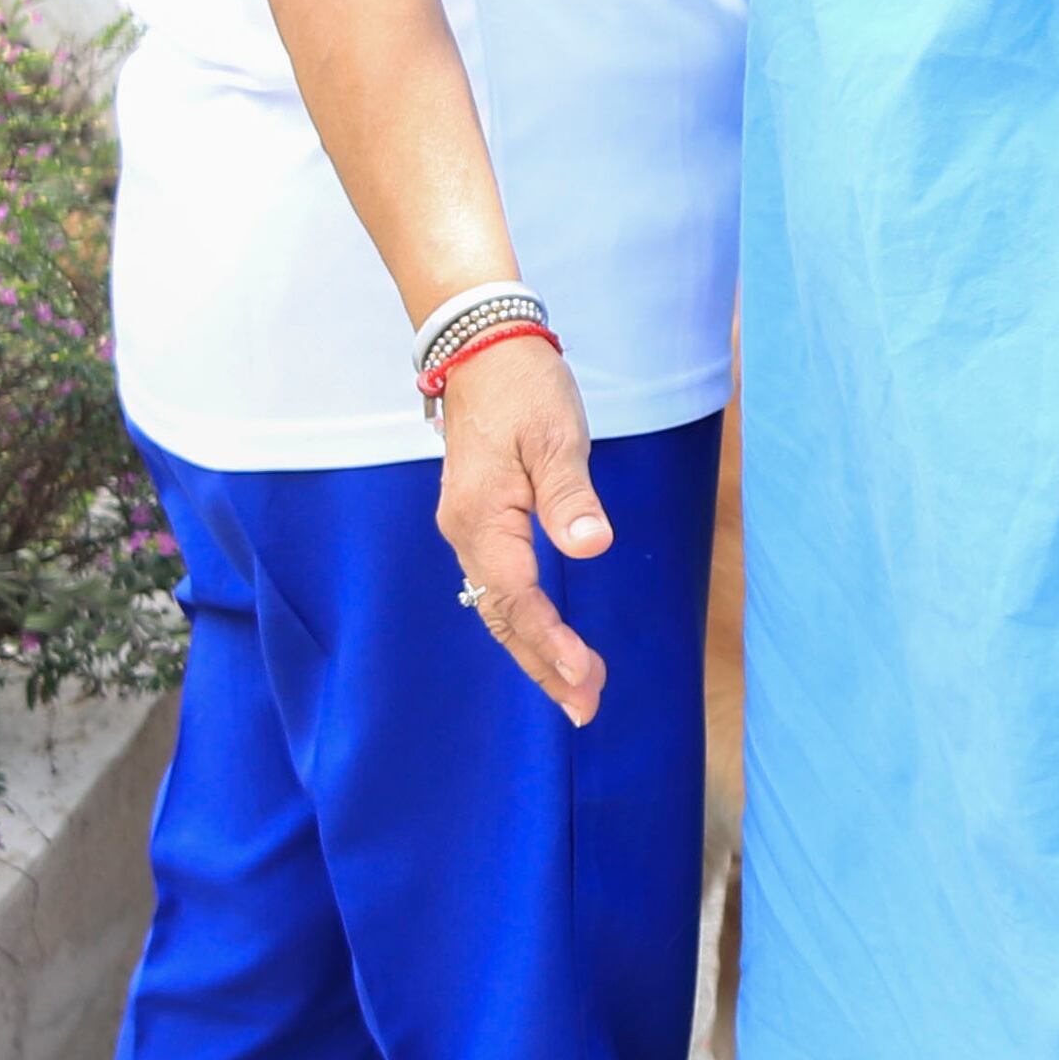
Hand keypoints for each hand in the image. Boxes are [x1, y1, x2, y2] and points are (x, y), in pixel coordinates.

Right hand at [436, 333, 615, 722]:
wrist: (483, 350)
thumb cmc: (525, 390)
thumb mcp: (555, 438)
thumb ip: (570, 497)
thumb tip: (591, 545)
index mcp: (481, 521)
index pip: (517, 599)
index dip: (550, 643)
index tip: (584, 677)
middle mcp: (467, 535)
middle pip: (503, 618)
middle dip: (543, 666)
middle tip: (586, 709)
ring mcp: (470, 531)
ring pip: (498, 607)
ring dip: (535, 650)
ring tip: (575, 691)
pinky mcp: (481, 522)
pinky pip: (499, 586)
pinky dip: (525, 621)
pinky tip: (548, 641)